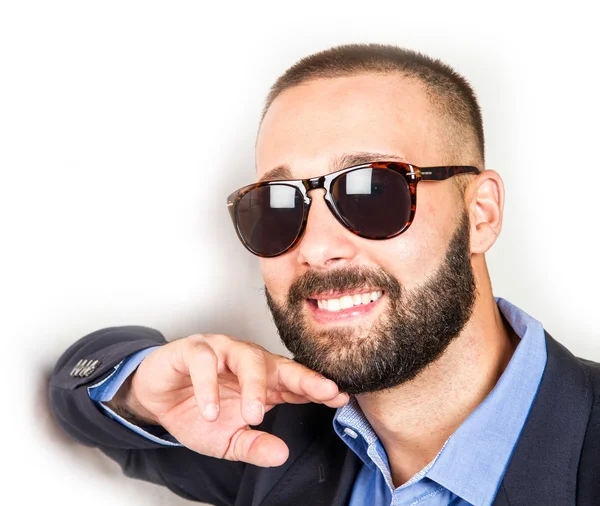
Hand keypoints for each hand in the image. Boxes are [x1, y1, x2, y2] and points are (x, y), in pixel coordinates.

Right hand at [111, 334, 348, 466]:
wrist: (156, 400)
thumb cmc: (196, 413)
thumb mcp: (226, 440)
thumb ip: (253, 445)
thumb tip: (281, 454)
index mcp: (261, 381)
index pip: (294, 382)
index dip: (316, 388)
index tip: (340, 397)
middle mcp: (246, 361)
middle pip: (279, 364)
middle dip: (304, 377)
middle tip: (323, 391)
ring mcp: (221, 351)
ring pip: (247, 357)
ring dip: (254, 385)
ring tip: (254, 414)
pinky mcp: (193, 349)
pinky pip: (205, 361)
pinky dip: (209, 385)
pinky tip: (211, 409)